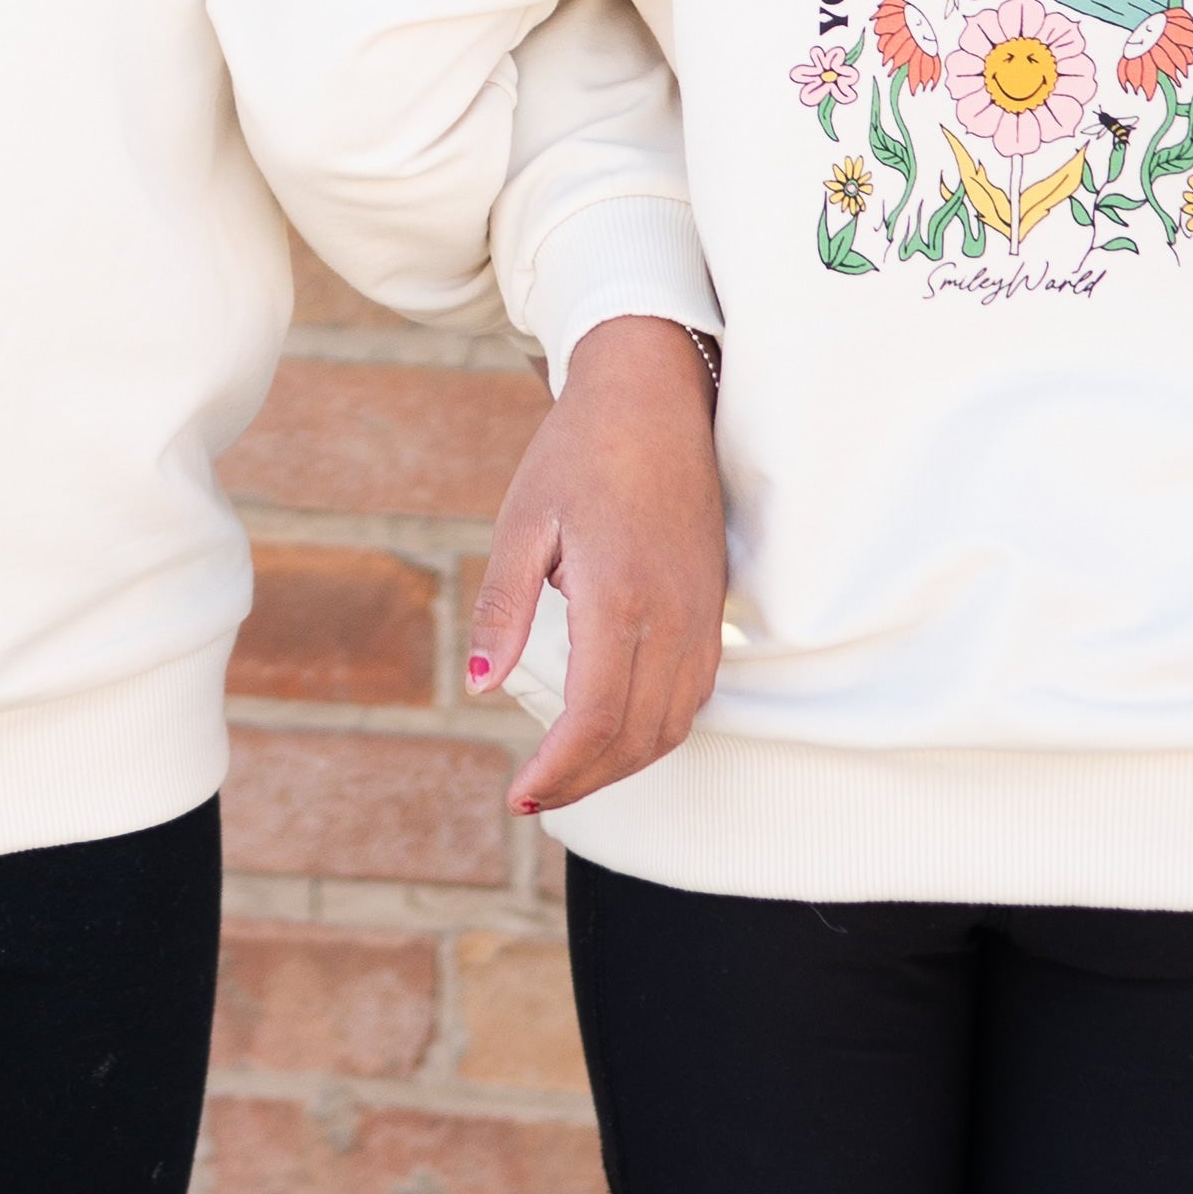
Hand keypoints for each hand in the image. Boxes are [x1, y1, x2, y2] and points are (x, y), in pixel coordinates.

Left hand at [469, 316, 726, 817]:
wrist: (655, 398)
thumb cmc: (581, 452)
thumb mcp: (523, 523)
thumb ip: (504, 609)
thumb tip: (479, 685)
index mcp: (618, 599)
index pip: (594, 720)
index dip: (557, 773)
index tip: (518, 795)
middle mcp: (672, 617)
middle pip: (637, 738)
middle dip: (584, 781)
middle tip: (533, 795)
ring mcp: (701, 615)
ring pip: (673, 725)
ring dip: (622, 763)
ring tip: (568, 774)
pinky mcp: (713, 608)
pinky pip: (693, 694)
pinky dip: (655, 730)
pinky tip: (615, 730)